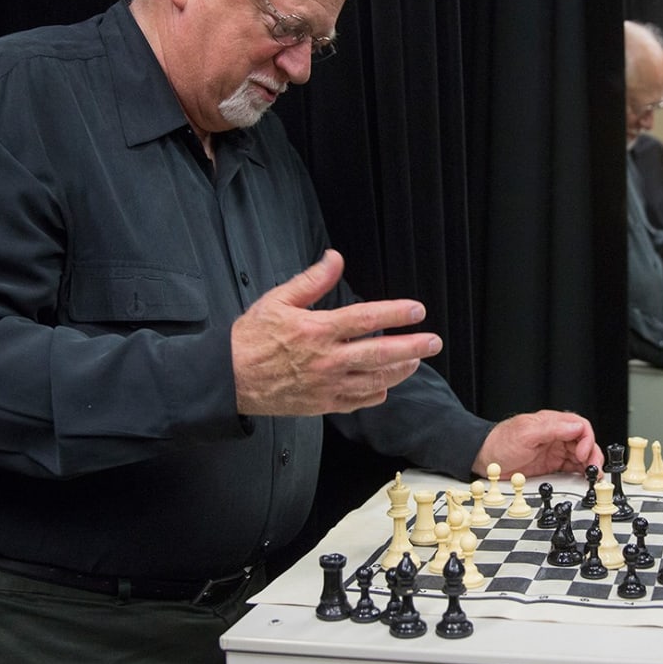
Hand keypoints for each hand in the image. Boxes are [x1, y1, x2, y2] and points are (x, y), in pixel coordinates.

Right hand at [231, 249, 442, 415]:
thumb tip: (335, 258)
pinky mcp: (322, 404)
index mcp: (317, 330)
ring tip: (415, 360)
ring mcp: (326, 385)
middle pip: (380, 354)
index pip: (366, 319)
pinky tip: (385, 384)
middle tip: (433, 342)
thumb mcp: (278, 300)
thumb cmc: (251, 339)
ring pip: (374, 380)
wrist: (229, 378)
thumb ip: (312, 281)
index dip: (396, 314)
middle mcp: (326, 359)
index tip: (417, 310)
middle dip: (412, 347)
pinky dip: (376, 393)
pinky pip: (359, 402)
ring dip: (399, 370)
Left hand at [472, 411, 602, 478]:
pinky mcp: (551, 465)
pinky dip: (580, 473)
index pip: (580, 426)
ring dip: (589, 465)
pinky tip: (583, 479)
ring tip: (592, 476)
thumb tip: (576, 427)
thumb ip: (552, 429)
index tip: (582, 454)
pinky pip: (571, 468)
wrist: (484, 460)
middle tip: (593, 469)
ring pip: (581, 456)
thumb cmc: (500, 444)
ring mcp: (554, 451)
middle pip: (584, 442)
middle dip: (592, 455)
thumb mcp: (526, 434)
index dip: (586, 440)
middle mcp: (556, 436)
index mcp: (552, 423)